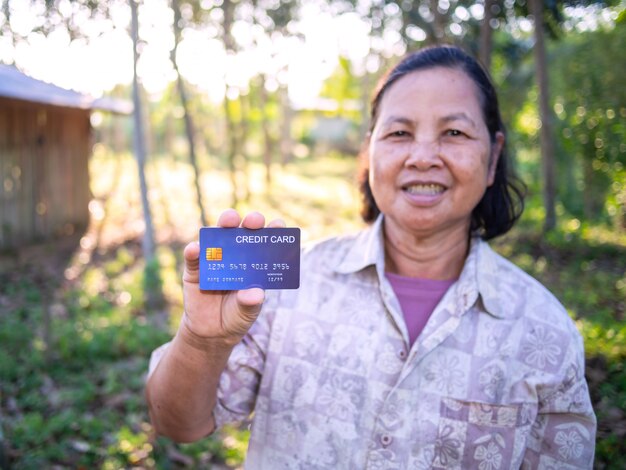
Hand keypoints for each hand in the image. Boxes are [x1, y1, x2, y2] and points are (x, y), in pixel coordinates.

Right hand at [180, 209, 284, 346]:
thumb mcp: (248, 312)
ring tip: (228, 221)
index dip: (272, 232)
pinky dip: (194, 251)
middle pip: (242, 232)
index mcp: (254, 263)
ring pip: (218, 237)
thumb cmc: (236, 316)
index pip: (265, 243)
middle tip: (254, 220)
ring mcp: (214, 260)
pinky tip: (196, 248)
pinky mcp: (195, 270)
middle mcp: (235, 255)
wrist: (212, 333)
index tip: (279, 225)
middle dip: (250, 222)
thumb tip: (255, 293)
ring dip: (223, 225)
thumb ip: (251, 302)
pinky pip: (193, 258)